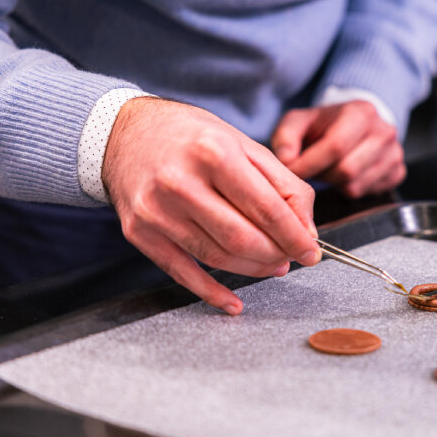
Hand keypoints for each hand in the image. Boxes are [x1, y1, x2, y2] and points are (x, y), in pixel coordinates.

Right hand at [102, 98, 320, 314]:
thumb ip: (283, 185)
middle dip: (276, 255)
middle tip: (291, 256)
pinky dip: (211, 292)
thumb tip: (306, 231)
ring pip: (217, 258)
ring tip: (272, 264)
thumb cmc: (192, 137)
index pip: (266, 208)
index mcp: (214, 152)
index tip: (311, 251)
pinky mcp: (140, 233)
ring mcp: (156, 211)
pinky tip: (233, 301)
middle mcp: (180, 182)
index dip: (295, 236)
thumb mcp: (244, 144)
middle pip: (242, 239)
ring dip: (253, 269)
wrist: (125, 135)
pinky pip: (182, 273)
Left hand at [271, 101, 406, 197]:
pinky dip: (348, 188)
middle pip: (346, 170)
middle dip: (322, 175)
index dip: (310, 164)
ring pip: (355, 185)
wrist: (354, 124)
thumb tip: (286, 161)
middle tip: (311, 169)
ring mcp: (394, 154)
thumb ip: (285, 137)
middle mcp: (384, 132)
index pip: (335, 146)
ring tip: (328, 168)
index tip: (292, 171)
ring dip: (333, 183)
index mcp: (361, 112)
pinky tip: (344, 174)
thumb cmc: (324, 125)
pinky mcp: (397, 172)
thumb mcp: (298, 121)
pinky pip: (366, 193)